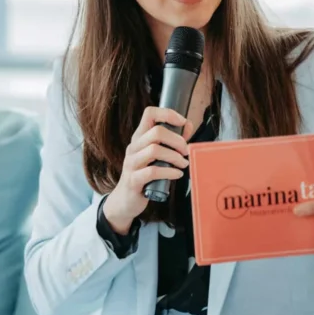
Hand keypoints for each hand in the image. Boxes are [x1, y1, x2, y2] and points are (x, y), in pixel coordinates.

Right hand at [102, 107, 192, 233]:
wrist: (125, 201)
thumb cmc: (145, 176)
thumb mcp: (157, 156)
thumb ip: (172, 141)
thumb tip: (188, 126)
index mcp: (140, 138)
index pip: (150, 113)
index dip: (168, 113)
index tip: (183, 122)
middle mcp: (134, 147)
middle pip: (156, 132)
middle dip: (177, 140)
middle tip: (186, 151)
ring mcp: (132, 163)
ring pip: (154, 150)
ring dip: (174, 157)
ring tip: (183, 164)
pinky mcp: (133, 180)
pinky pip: (153, 171)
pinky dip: (169, 172)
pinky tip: (177, 174)